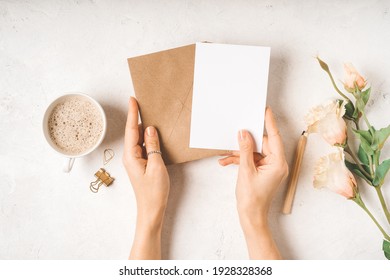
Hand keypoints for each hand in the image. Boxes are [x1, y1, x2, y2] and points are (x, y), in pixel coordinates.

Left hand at [123, 97, 169, 258]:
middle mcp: (130, 156)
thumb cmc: (154, 191)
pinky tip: (152, 133)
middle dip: (135, 117)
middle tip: (140, 102)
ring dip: (141, 127)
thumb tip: (149, 129)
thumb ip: (153, 146)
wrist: (151, 209)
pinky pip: (143, 146)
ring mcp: (135, 160)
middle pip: (133, 132)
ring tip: (146, 113)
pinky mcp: (141, 164)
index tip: (132, 100)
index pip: (131, 130)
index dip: (132, 114)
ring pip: (138, 139)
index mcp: (131, 156)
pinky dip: (147, 137)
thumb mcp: (156, 166)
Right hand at [219, 107, 287, 258]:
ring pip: (255, 152)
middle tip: (235, 134)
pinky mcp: (263, 171)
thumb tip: (244, 134)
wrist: (251, 216)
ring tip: (226, 154)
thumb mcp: (246, 171)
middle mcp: (277, 164)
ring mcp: (270, 168)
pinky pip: (253, 160)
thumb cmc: (252, 199)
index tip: (265, 110)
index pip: (274, 138)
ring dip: (240, 153)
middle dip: (247, 142)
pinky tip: (226, 162)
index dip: (269, 123)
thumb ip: (245, 150)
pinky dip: (241, 160)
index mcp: (278, 163)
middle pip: (263, 144)